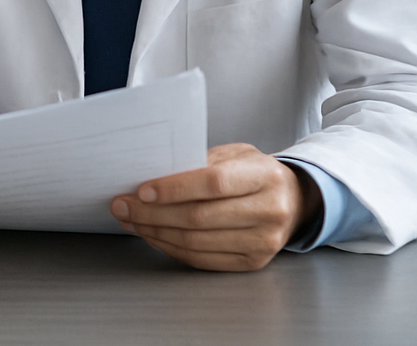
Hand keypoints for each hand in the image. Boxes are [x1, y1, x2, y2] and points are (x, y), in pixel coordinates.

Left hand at [110, 142, 316, 270]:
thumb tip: (152, 173)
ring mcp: (263, 241)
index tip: (141, 189)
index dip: (173, 188)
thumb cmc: (256, 174)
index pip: (213, 183)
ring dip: (155, 232)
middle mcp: (269, 211)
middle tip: (122, 205)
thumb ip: (200, 161)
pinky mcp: (253, 262)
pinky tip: (153, 234)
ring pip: (196, 241)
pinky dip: (171, 248)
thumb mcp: (235, 155)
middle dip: (152, 213)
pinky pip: (202, 259)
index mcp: (264, 177)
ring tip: (130, 220)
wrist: (294, 201)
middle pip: (199, 217)